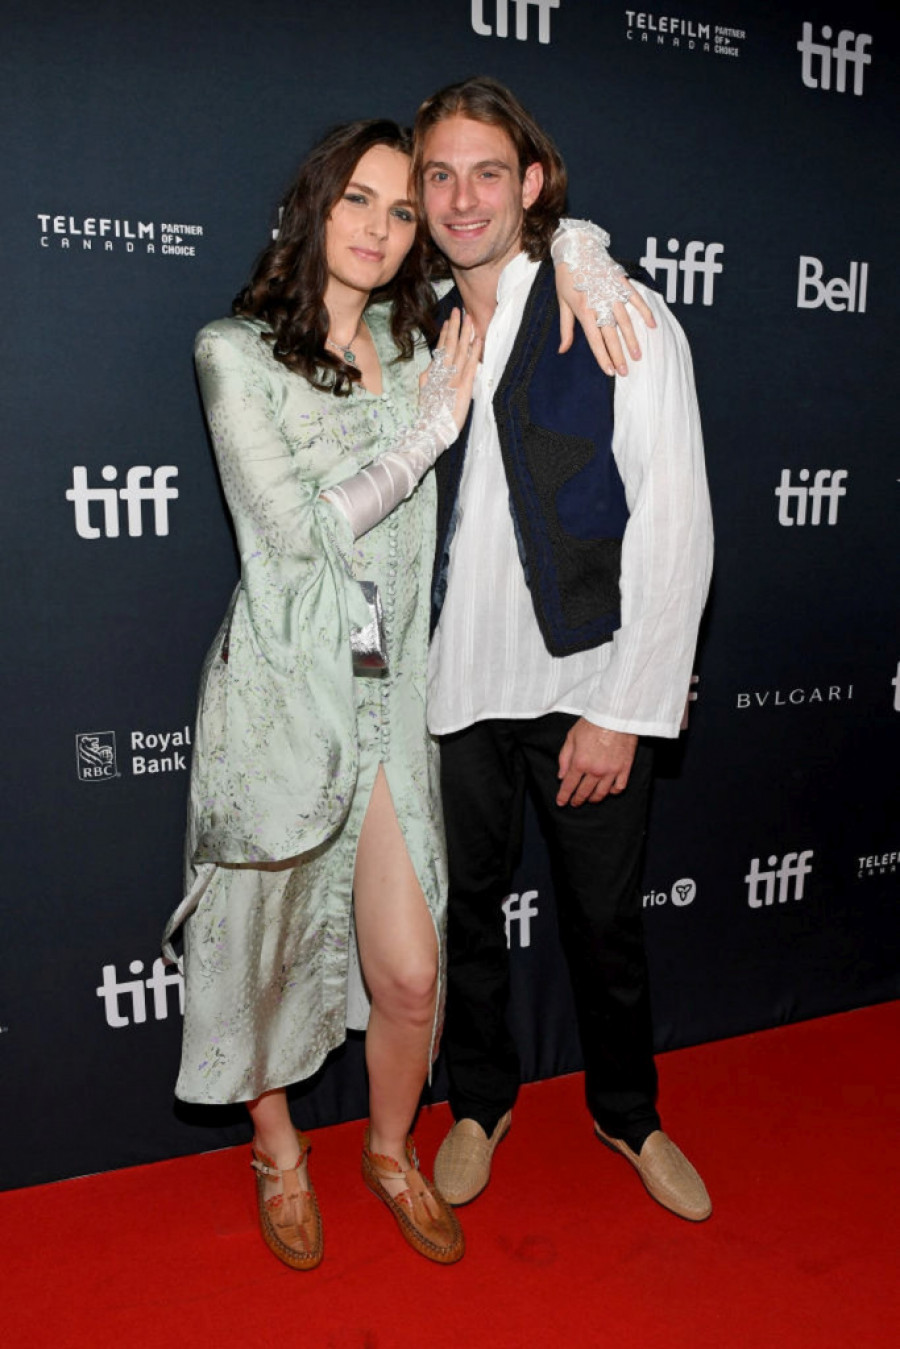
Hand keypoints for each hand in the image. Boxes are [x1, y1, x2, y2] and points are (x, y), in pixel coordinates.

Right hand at [420, 307, 480, 431]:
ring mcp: (452, 379)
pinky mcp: (462, 388)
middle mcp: (440, 374)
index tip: (449, 321)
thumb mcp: (425, 396)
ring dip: (465, 333)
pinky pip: (469, 366)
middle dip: (454, 327)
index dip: (445, 334)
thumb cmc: (427, 420)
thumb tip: (432, 372)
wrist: (428, 433)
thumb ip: (430, 382)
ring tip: (469, 318)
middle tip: (459, 310)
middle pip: (448, 345)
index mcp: (430, 375)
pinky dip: (474, 352)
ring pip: (459, 351)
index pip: (439, 350)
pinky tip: (478, 339)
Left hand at [556, 720, 637, 806]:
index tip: (561, 802)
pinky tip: (608, 791)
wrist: (616, 714)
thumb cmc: (592, 723)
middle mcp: (595, 770)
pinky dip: (613, 792)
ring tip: (590, 799)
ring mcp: (611, 771)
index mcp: (580, 762)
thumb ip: (564, 758)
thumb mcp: (571, 737)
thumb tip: (561, 776)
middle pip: (584, 792)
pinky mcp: (625, 768)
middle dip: (577, 800)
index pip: (569, 785)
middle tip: (574, 803)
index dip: (564, 796)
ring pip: (602, 793)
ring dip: (594, 798)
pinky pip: (619, 787)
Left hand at [557, 285, 655, 376]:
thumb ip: (566, 329)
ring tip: (638, 355)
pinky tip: (652, 325)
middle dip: (618, 355)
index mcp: (584, 311)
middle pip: (611, 335)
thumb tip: (563, 351)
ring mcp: (612, 293)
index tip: (610, 371)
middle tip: (625, 371)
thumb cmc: (567, 277)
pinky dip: (645, 312)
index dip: (603, 357)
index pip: (595, 340)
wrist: (575, 248)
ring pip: (625, 321)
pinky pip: (636, 299)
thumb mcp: (563, 304)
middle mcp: (599, 303)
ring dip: (632, 339)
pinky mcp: (621, 282)